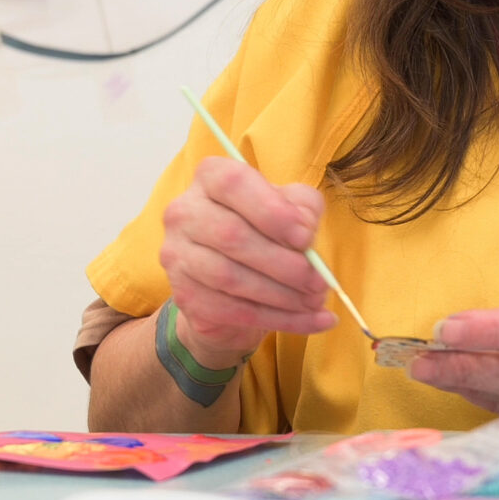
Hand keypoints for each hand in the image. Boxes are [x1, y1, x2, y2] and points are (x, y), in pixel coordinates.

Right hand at [157, 157, 332, 367]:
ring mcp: (178, 256)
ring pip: (231, 278)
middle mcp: (184, 212)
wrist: (234, 284)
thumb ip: (302, 209)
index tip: (305, 237)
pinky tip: (312, 322)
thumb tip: (304, 233)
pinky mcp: (185, 295)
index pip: (233, 184)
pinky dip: (280, 320)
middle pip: (232, 236)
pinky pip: (234, 311)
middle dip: (285, 264)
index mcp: (210, 178)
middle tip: (320, 282)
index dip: (271, 211)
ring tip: (316, 301)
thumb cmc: (267, 233)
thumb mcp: (292, 209)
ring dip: (283, 295)